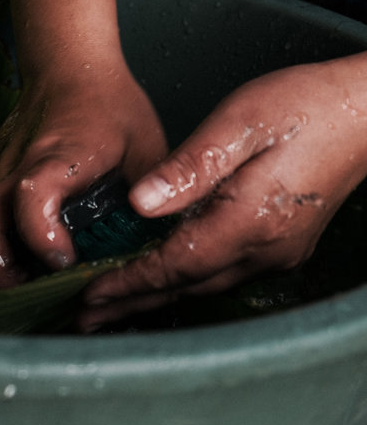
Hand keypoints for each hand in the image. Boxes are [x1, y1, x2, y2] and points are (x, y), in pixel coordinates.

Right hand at [0, 66, 166, 286]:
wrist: (66, 67)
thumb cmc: (110, 107)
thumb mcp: (146, 145)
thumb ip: (155, 195)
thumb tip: (166, 246)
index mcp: (61, 156)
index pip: (32, 194)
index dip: (41, 234)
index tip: (64, 260)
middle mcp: (14, 167)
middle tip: (31, 291)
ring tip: (12, 283)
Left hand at [79, 57, 366, 330]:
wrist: (366, 110)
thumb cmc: (304, 107)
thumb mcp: (239, 122)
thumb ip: (188, 166)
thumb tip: (140, 203)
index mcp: (250, 220)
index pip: (175, 265)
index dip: (129, 282)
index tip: (89, 295)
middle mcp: (266, 248)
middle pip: (186, 286)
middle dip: (133, 301)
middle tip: (85, 317)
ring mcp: (278, 251)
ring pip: (205, 284)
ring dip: (157, 295)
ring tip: (112, 304)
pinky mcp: (283, 244)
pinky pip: (223, 273)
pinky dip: (185, 280)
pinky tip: (163, 277)